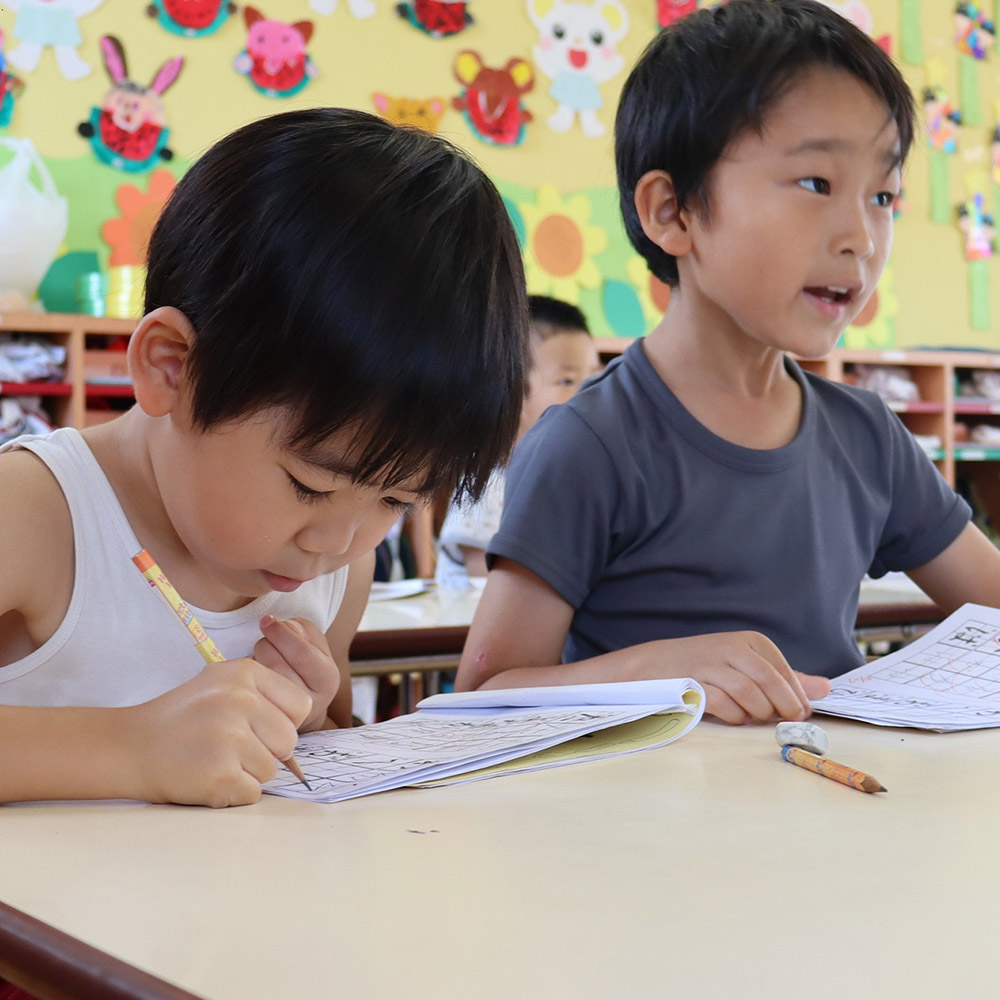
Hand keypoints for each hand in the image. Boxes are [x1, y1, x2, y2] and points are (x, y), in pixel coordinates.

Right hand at [127, 659, 311, 806]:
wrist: (129, 747)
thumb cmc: (183, 719)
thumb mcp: (223, 685)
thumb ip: (265, 699)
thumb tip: (298, 733)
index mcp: (245, 672)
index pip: (300, 705)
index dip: (283, 722)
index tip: (257, 727)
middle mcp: (240, 699)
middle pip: (289, 740)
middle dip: (267, 751)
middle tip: (229, 747)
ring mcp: (229, 737)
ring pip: (271, 770)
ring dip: (247, 773)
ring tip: (213, 759)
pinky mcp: (220, 773)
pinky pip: (252, 793)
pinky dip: (232, 793)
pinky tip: (206, 776)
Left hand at [255, 616, 340, 731]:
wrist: (299, 708)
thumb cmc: (305, 668)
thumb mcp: (315, 646)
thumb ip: (304, 630)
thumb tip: (286, 626)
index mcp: (327, 679)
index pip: (301, 652)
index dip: (281, 633)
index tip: (266, 620)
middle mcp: (310, 702)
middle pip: (276, 663)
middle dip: (266, 645)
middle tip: (266, 642)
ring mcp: (285, 715)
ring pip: (260, 676)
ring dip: (255, 659)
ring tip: (262, 658)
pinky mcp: (265, 718)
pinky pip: (248, 688)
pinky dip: (246, 675)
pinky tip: (254, 675)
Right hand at [652, 631, 830, 724]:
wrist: (655, 665)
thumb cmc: (709, 667)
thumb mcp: (748, 665)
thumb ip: (785, 679)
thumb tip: (825, 689)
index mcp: (749, 641)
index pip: (783, 671)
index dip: (796, 696)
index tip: (800, 713)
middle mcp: (731, 647)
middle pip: (769, 681)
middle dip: (782, 706)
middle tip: (785, 721)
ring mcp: (710, 665)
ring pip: (749, 693)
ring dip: (758, 712)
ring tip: (756, 718)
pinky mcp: (694, 683)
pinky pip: (725, 705)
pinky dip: (735, 717)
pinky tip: (735, 717)